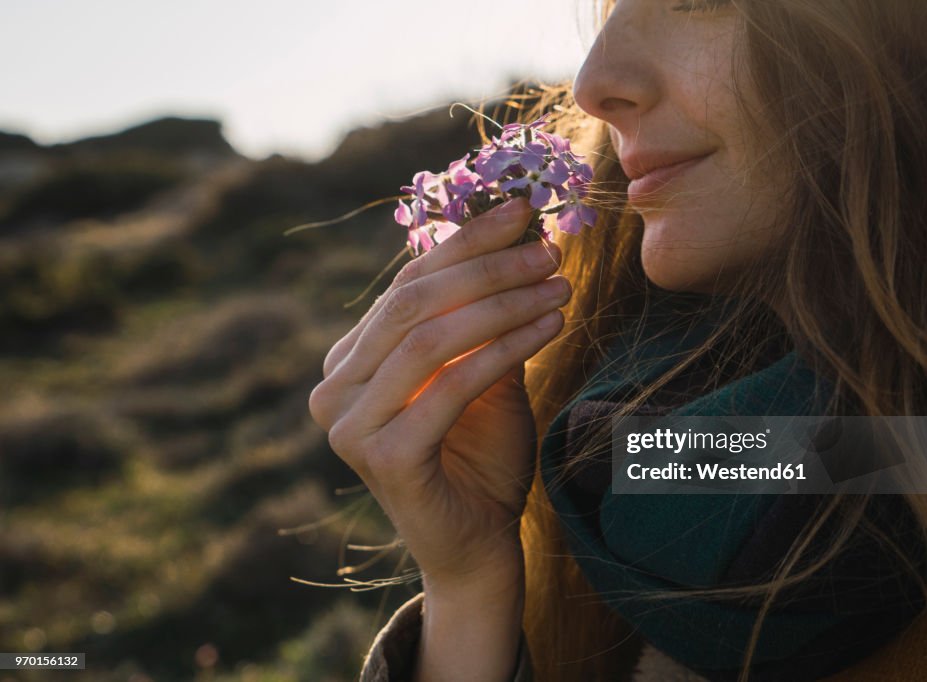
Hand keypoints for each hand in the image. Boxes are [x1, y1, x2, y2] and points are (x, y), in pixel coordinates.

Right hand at [308, 197, 568, 589]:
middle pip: (412, 302)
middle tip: (548, 249)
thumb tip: (519, 236)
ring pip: (430, 337)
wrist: (477, 545)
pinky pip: (452, 384)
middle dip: (487, 268)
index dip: (464, 243)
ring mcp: (348, 425)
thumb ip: (483, 318)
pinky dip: (507, 349)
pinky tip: (551, 328)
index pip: (405, 284)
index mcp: (349, 361)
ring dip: (504, 303)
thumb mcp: (482, 374)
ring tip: (559, 285)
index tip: (522, 211)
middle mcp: (333, 388)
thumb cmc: (480, 457)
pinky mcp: (383, 457)